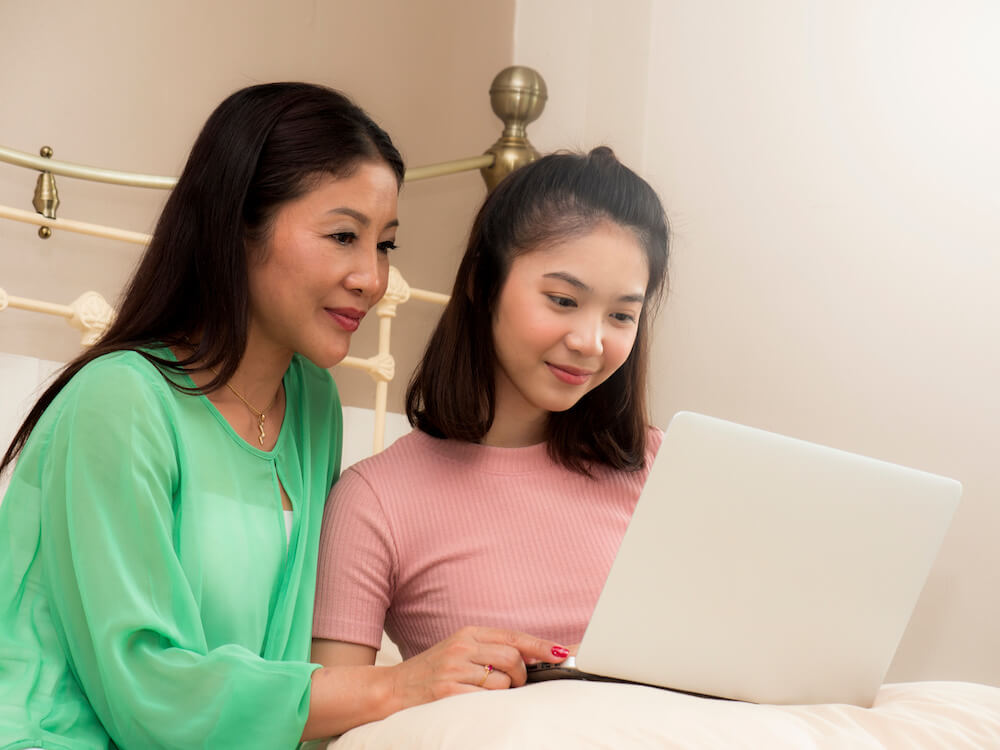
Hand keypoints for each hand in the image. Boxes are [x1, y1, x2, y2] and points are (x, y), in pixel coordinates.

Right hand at [385, 626, 568, 708]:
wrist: (391, 690)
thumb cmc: (430, 673)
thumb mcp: (459, 652)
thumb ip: (490, 651)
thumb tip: (533, 659)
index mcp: (467, 634)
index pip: (513, 636)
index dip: (540, 645)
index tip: (561, 652)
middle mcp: (461, 648)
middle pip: (512, 657)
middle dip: (522, 675)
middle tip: (516, 684)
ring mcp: (454, 669)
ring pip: (502, 680)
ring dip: (505, 691)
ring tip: (489, 694)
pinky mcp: (448, 693)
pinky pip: (486, 698)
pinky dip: (490, 703)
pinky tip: (478, 702)